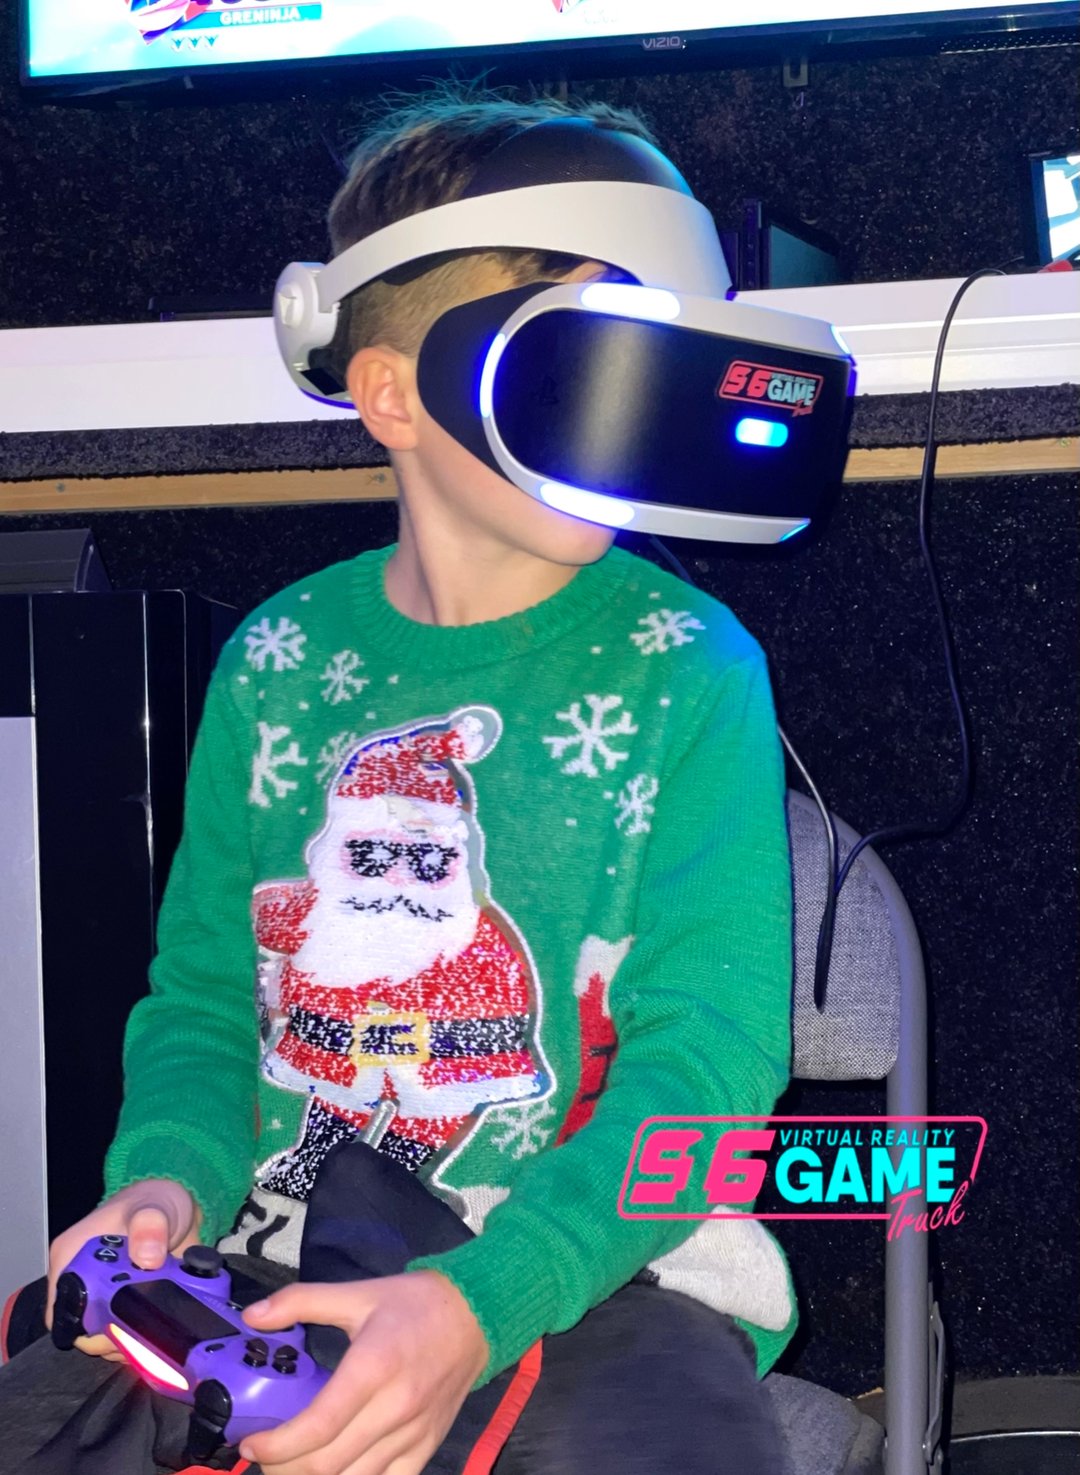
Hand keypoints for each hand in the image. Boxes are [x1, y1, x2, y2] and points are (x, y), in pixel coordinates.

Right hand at [45, 1178, 202, 1360]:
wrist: (174, 1207)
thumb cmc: (153, 1201)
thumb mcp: (154, 1207)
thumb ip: (150, 1226)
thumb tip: (146, 1258)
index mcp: (70, 1257)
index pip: (59, 1313)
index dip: (85, 1329)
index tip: (119, 1327)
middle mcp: (79, 1283)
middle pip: (82, 1333)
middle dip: (112, 1338)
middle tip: (143, 1331)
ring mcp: (101, 1298)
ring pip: (102, 1340)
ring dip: (129, 1341)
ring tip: (154, 1327)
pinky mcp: (123, 1307)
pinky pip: (123, 1337)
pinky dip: (140, 1340)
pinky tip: (158, 1328)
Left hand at [237, 1270, 488, 1474]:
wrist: (477, 1314)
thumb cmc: (413, 1304)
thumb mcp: (357, 1293)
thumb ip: (302, 1301)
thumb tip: (253, 1315)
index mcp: (373, 1367)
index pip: (319, 1426)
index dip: (278, 1445)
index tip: (252, 1444)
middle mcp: (394, 1408)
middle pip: (329, 1464)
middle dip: (285, 1469)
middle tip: (265, 1457)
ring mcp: (413, 1434)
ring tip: (292, 1465)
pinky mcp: (427, 1447)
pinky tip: (336, 1471)